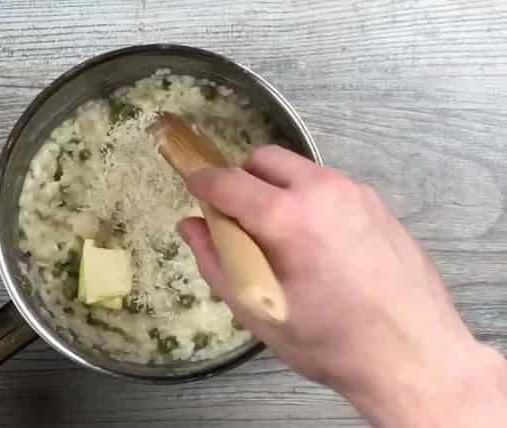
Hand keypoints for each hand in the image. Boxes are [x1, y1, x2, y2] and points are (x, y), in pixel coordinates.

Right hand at [178, 145, 506, 427]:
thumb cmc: (328, 342)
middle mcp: (323, 190)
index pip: (228, 181)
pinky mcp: (376, 202)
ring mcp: (355, 192)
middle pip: (263, 159)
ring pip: (298, 169)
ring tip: (280, 237)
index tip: (192, 188)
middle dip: (241, 181)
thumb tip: (189, 226)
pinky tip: (316, 244)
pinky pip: (326, 185)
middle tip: (238, 221)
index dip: (202, 182)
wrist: (413, 357)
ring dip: (275, 189)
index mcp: (288, 217)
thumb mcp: (258, 312)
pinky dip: (306, 199)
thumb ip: (215, 262)